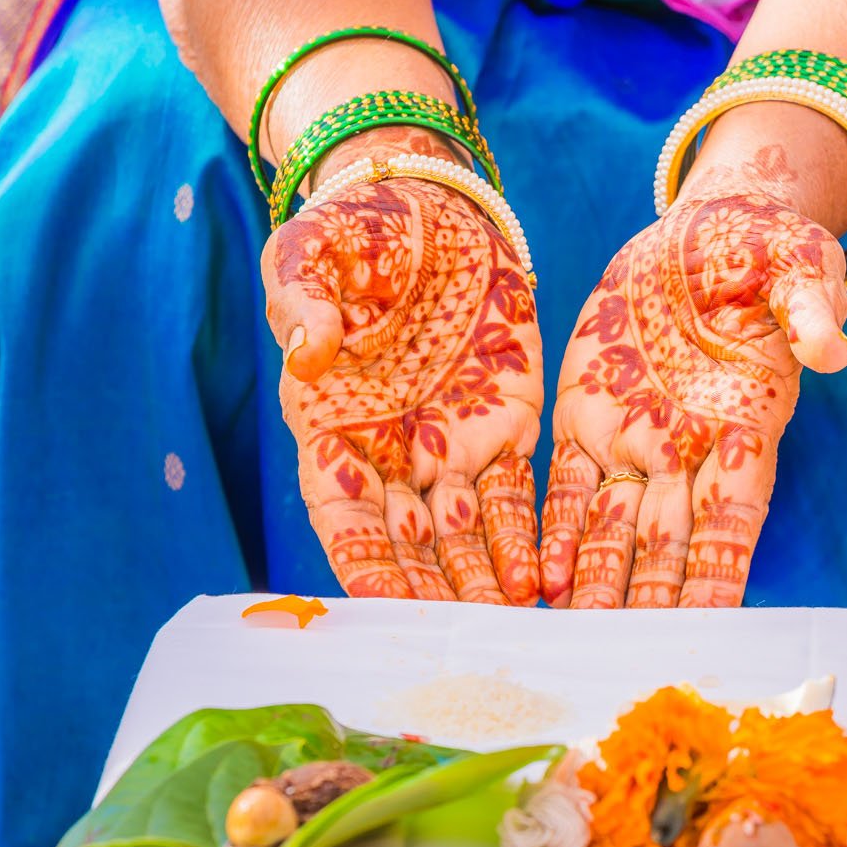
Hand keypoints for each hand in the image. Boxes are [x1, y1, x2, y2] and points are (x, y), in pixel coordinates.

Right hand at [261, 135, 542, 604]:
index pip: (343, 516)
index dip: (362, 561)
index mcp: (329, 430)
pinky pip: (520, 495)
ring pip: (467, 534)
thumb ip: (301, 302)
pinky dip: (529, 539)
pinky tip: (545, 580)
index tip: (380, 604)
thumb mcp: (310, 254)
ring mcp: (453, 446)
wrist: (430, 207)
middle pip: (410, 544)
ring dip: (485, 582)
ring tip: (512, 624)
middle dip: (435, 593)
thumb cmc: (354, 231)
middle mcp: (392, 455)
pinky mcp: (511, 424)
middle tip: (464, 639)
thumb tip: (307, 350)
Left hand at [539, 189, 846, 608]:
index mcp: (746, 427)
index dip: (723, 570)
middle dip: (649, 604)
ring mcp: (636, 439)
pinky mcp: (585, 416)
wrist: (704, 231)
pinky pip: (567, 487)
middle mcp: (689, 451)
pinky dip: (556, 534)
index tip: (712, 625)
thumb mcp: (798, 264)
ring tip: (575, 642)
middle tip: (626, 661)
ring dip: (598, 588)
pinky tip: (542, 580)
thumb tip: (832, 346)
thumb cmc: (765, 248)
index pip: (735, 517)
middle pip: (669, 546)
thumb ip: (811, 308)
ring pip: (614, 531)